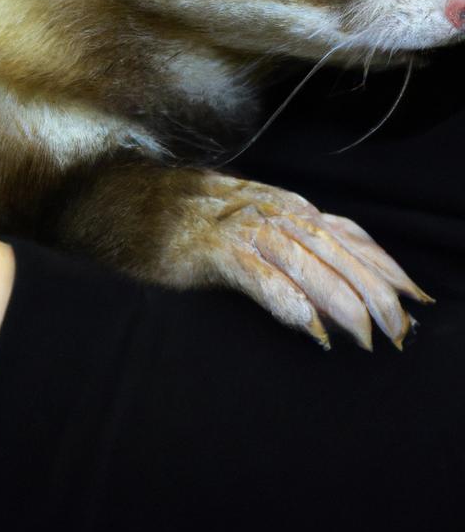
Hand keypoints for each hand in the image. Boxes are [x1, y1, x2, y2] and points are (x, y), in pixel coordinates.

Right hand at [180, 173, 430, 348]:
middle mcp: (266, 208)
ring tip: (365, 334)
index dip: (382, 265)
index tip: (413, 298)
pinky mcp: (208, 247)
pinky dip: (286, 299)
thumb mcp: (237, 223)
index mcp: (278, 203)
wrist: (119, 198)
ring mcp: (237, 225)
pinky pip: (257, 275)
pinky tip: (309, 327)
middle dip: (372, 290)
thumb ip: (277, 245)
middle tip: (398, 330)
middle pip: (333, 249)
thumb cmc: (176, 218)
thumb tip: (320, 290)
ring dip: (339, 299)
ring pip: (303, 261)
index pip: (344, 233)